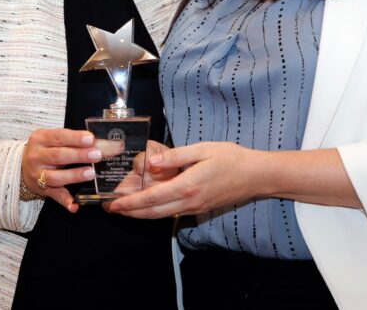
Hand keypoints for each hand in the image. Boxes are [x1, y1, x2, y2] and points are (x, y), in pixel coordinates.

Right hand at [22, 128, 102, 212]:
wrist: (21, 166)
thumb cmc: (43, 149)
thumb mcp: (50, 138)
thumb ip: (69, 139)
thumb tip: (94, 141)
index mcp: (40, 139)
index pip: (58, 137)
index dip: (75, 138)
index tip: (91, 139)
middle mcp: (36, 157)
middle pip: (58, 156)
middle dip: (79, 155)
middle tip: (96, 155)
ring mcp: (38, 175)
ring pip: (56, 177)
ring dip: (74, 176)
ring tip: (91, 173)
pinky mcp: (42, 190)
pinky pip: (55, 196)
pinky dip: (65, 201)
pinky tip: (75, 205)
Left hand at [107, 142, 263, 218]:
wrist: (255, 175)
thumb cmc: (230, 158)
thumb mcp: (202, 150)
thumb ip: (175, 156)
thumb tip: (151, 163)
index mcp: (187, 186)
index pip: (152, 198)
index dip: (130, 203)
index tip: (113, 204)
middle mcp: (189, 201)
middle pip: (153, 213)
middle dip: (130, 213)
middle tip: (111, 209)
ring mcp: (194, 207)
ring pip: (162, 216)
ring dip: (141, 214)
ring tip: (124, 209)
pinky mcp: (199, 208)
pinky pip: (172, 213)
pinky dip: (155, 212)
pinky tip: (148, 205)